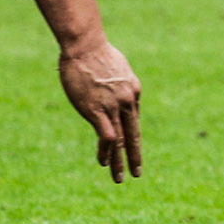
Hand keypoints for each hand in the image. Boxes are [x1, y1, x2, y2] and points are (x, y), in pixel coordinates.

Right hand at [58, 40, 142, 181]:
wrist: (85, 45)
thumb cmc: (96, 53)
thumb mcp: (116, 68)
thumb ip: (117, 83)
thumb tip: (113, 88)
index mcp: (134, 91)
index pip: (133, 119)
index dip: (129, 134)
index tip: (125, 147)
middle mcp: (128, 101)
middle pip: (134, 135)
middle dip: (135, 156)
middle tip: (137, 173)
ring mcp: (114, 107)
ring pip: (121, 141)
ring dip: (120, 162)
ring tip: (120, 178)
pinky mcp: (97, 111)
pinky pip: (106, 137)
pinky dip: (106, 152)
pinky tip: (104, 163)